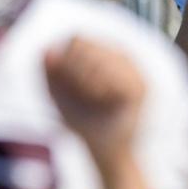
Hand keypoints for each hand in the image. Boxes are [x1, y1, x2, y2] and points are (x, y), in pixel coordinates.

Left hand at [44, 37, 144, 164]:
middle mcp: (120, 57)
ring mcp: (133, 69)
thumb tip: (46, 50)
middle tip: (83, 93)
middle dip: (77, 71)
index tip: (66, 82)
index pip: (77, 39)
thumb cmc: (81, 120)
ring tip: (94, 97)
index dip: (66, 59)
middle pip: (89, 47)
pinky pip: (117, 79)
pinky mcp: (141, 87)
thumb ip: (49, 72)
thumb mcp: (58, 95)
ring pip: (103, 60)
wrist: (103, 149)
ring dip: (90, 81)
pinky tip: (105, 100)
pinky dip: (104, 90)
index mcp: (101, 54)